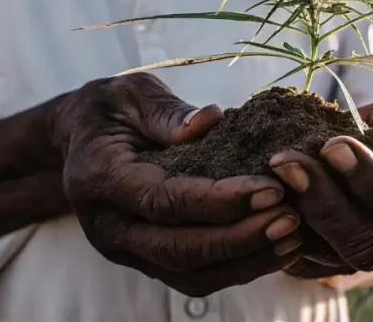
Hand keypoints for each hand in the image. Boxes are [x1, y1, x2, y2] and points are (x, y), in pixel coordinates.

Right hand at [53, 73, 302, 295]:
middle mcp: (107, 224)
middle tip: (290, 218)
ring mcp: (124, 250)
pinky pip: (194, 278)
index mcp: (99, 177)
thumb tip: (210, 120)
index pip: (164, 200)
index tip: (271, 188)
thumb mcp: (132, 93)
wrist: (79, 139)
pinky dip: (238, 269)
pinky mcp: (145, 261)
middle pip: (178, 248)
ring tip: (292, 237)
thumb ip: (167, 111)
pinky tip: (277, 250)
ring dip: (245, 261)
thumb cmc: (112, 109)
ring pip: (189, 275)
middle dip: (239, 238)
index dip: (220, 200)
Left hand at [269, 101, 372, 276]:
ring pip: (328, 254)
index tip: (332, 145)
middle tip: (285, 162)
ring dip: (294, 214)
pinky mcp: (317, 265)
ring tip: (268, 177)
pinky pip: (297, 258)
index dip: (367, 177)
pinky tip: (255, 200)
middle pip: (364, 239)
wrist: (344, 159)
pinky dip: (275, 230)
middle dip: (323, 200)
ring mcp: (353, 258)